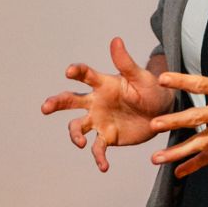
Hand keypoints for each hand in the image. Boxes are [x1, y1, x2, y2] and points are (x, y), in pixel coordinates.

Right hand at [40, 37, 171, 171]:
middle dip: (56, 103)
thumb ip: (126, 63)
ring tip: (81, 142)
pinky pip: (98, 148)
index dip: (76, 72)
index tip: (69, 71)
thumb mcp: (141, 77)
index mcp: (103, 83)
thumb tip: (115, 40)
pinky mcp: (108, 137)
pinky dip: (98, 157)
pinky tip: (104, 166)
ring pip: (76, 127)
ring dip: (74, 135)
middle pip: (69, 101)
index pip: (84, 75)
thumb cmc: (152, 90)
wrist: (162, 113)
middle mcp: (95, 101)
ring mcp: (99, 120)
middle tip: (45, 107)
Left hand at [149, 8, 207, 177]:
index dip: (181, 81)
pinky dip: (196, 164)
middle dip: (174, 122)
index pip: (202, 84)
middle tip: (153, 124)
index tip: (162, 79)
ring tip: (155, 158)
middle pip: (198, 118)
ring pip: (203, 143)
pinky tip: (177, 172)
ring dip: (179, 151)